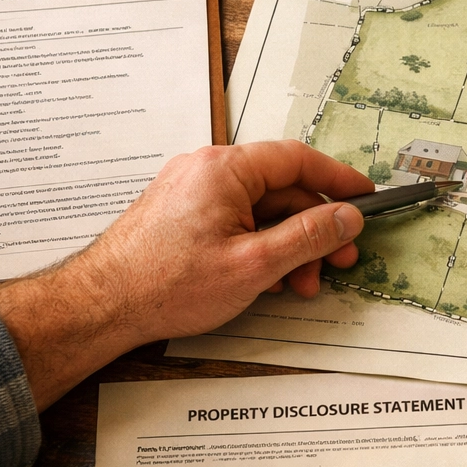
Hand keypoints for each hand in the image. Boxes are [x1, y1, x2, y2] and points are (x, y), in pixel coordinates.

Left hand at [0, 141, 375, 409]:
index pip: (298, 160)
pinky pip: (236, 220)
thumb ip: (309, 236)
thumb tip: (347, 217)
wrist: (101, 306)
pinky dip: (259, 245)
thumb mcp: (255, 265)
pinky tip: (266, 279)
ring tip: (299, 284)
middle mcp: (207, 169)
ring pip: (260, 209)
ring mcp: (192, 190)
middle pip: (281, 189)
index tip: (364, 198)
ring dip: (288, 245)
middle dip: (313, 230)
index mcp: (225, 169)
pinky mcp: (182, 213)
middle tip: (338, 261)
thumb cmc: (166, 284)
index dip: (338, 180)